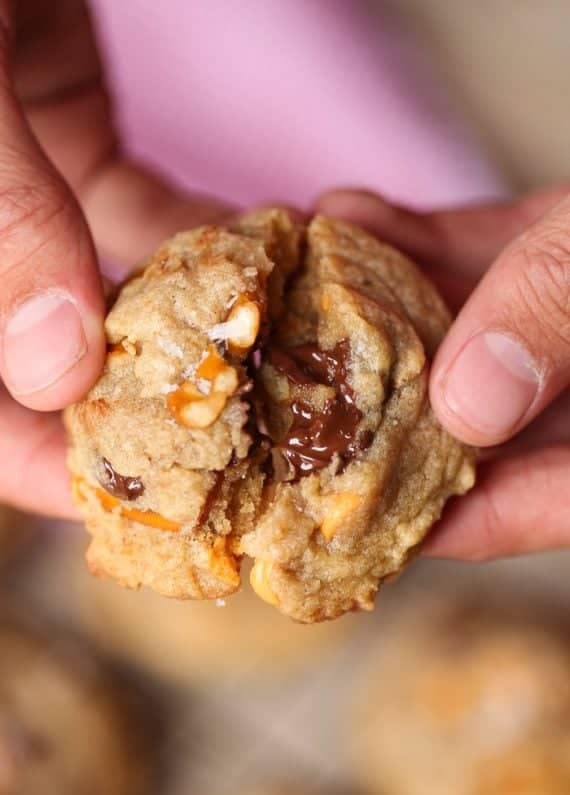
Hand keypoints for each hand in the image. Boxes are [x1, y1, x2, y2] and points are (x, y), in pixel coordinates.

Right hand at [0, 1, 230, 516]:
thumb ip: (0, 217)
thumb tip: (53, 365)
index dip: (36, 458)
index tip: (130, 500)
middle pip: (45, 354)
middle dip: (131, 403)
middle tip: (227, 450)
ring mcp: (20, 182)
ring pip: (104, 290)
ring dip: (183, 324)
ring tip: (267, 364)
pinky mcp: (71, 130)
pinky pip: (142, 217)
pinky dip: (200, 245)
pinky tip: (262, 263)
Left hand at [316, 186, 569, 560]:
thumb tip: (468, 404)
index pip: (542, 500)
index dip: (447, 515)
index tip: (347, 513)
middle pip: (482, 412)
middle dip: (383, 399)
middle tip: (288, 392)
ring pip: (467, 324)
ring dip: (377, 303)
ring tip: (293, 288)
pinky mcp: (566, 249)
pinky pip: (486, 251)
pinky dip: (421, 236)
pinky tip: (349, 212)